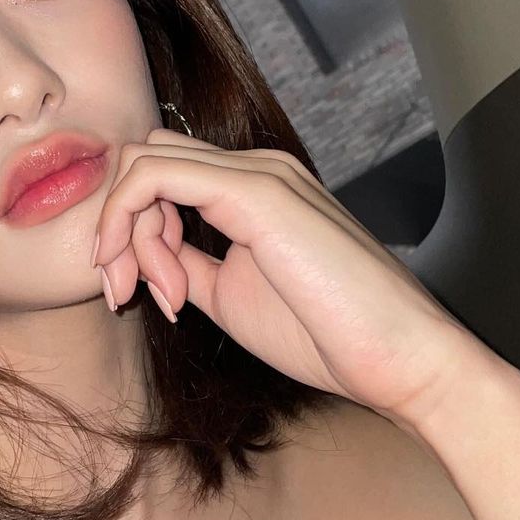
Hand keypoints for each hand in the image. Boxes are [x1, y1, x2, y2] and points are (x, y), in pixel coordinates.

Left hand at [91, 126, 510, 435]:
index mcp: (255, 188)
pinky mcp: (257, 191)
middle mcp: (256, 167)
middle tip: (132, 296)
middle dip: (118, 227)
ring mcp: (259, 173)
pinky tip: (167, 290)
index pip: (162, 174)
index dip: (131, 232)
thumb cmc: (328, 335)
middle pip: (144, 159)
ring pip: (142, 163)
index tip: (146, 299)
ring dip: (125, 236)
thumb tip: (141, 259)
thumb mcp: (230, 295)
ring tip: (165, 301)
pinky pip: (155, 177)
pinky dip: (133, 230)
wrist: (401, 360)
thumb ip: (186, 265)